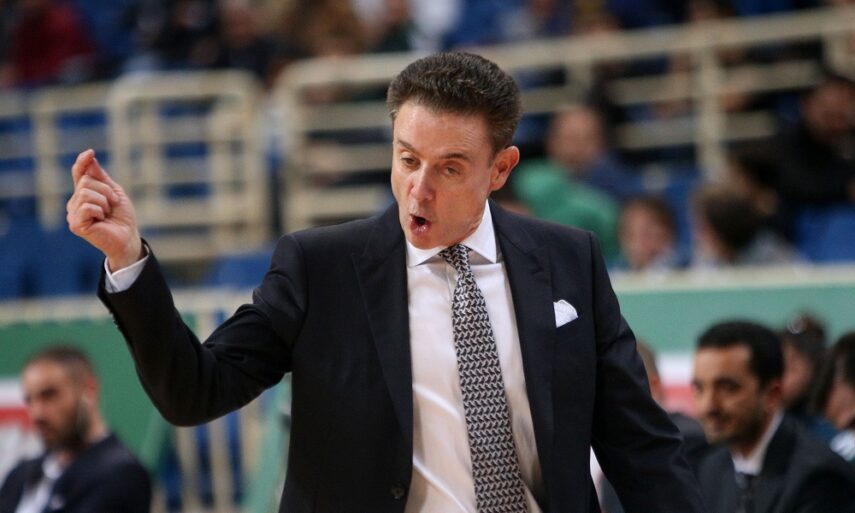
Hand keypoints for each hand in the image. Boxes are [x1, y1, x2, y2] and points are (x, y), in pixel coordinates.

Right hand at [67, 149, 142, 270]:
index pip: (79, 173)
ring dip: (104, 201)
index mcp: (83, 193)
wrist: (128, 237)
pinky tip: (101, 219)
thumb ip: (101, 177)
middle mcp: (75, 202)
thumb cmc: (122, 216)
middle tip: (113, 204)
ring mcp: (73, 214)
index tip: (90, 152)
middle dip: (106, 190)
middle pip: (86, 181)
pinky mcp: (76, 224)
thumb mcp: (114, 192)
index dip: (82, 162)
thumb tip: (90, 158)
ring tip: (107, 213)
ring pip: (85, 193)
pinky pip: (86, 206)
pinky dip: (99, 210)